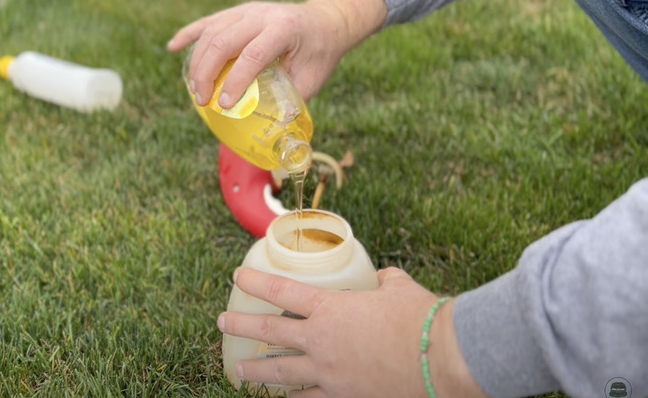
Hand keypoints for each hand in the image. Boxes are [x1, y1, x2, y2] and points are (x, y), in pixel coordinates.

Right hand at [167, 0, 346, 107]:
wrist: (325, 21)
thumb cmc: (319, 54)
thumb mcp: (313, 79)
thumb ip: (290, 100)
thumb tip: (271, 130)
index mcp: (284, 29)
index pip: (252, 54)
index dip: (235, 81)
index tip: (224, 105)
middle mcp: (262, 14)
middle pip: (223, 41)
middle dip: (207, 73)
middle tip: (202, 101)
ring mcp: (247, 10)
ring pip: (212, 32)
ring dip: (198, 62)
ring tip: (195, 92)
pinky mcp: (237, 12)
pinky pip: (208, 22)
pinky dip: (188, 35)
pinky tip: (172, 48)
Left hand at [217, 267, 486, 397]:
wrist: (441, 359)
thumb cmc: (420, 318)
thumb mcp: (399, 289)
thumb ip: (385, 281)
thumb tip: (385, 278)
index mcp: (330, 309)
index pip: (281, 290)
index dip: (255, 282)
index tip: (236, 277)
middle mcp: (320, 341)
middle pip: (269, 332)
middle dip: (240, 325)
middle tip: (221, 322)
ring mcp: (328, 373)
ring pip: (280, 372)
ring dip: (256, 371)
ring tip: (238, 371)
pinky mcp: (343, 396)